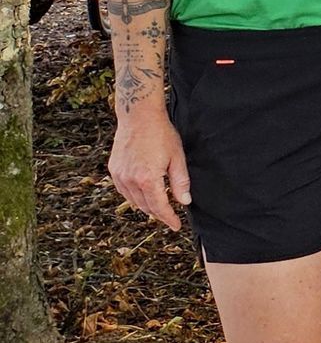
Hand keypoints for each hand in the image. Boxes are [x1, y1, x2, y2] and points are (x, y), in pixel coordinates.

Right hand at [108, 111, 189, 230]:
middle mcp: (130, 180)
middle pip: (145, 206)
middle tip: (170, 217)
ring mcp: (119, 175)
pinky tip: (144, 194)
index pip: (159, 207)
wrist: (138, 116)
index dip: (169, 218)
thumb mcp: (177, 158)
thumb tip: (184, 202)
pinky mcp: (114, 169)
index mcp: (147, 179)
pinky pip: (124, 190)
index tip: (176, 226)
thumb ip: (180, 182)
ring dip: (146, 206)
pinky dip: (134, 196)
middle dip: (159, 213)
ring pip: (133, 200)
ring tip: (159, 207)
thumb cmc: (161, 134)